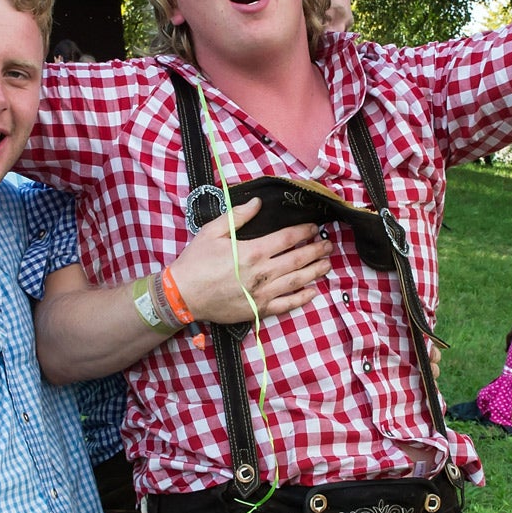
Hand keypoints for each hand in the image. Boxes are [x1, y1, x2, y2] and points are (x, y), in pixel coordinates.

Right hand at [166, 198, 331, 324]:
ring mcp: (262, 293)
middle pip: (298, 259)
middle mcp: (262, 273)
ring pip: (297, 281)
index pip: (288, 238)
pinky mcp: (258, 310)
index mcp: (253, 251)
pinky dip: (302, 299)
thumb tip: (258, 203)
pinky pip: (286, 305)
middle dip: (316, 251)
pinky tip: (313, 292)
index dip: (305, 232)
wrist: (183, 295)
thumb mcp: (212, 231)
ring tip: (327, 265)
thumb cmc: (196, 262)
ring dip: (315, 272)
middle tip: (329, 245)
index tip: (315, 228)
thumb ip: (237, 216)